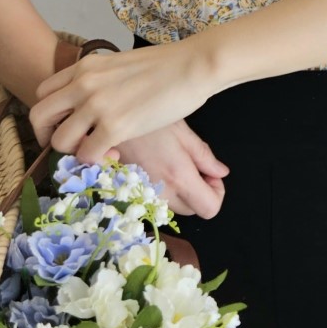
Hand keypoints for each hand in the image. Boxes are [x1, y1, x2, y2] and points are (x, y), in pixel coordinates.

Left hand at [30, 35, 216, 164]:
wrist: (192, 66)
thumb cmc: (168, 65)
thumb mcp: (121, 64)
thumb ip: (103, 79)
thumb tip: (103, 97)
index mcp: (84, 67)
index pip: (44, 93)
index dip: (52, 114)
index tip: (68, 124)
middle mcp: (82, 85)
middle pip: (40, 116)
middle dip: (48, 136)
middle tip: (69, 145)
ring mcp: (96, 106)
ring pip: (60, 141)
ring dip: (74, 152)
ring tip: (96, 150)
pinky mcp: (115, 126)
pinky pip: (88, 154)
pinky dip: (97, 160)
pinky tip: (114, 154)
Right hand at [106, 121, 228, 218]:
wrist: (105, 119)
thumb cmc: (148, 117)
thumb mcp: (182, 131)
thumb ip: (204, 156)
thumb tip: (221, 172)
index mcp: (179, 177)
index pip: (210, 208)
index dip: (217, 194)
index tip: (210, 175)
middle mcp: (162, 192)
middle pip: (192, 210)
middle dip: (199, 193)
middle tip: (194, 166)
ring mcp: (144, 195)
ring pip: (173, 207)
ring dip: (180, 192)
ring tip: (174, 163)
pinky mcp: (131, 192)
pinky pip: (155, 200)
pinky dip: (162, 190)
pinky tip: (158, 166)